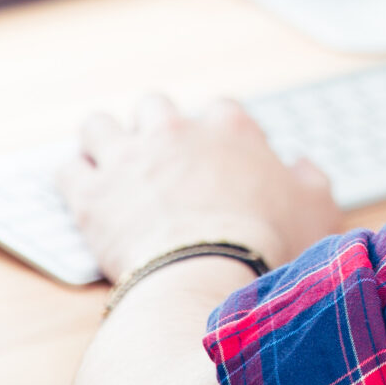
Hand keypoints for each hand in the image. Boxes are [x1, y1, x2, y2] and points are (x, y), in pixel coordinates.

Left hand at [58, 96, 342, 284]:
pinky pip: (68, 169)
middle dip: (156, 129)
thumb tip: (300, 167)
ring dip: (105, 142)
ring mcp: (127, 158)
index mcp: (229, 128)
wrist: (209, 278)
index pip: (221, 111)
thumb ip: (310, 181)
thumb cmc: (267, 248)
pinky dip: (75, 179)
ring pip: (100, 126)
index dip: (219, 137)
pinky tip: (85, 194)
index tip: (221, 164)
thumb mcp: (317, 210)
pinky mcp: (91, 195)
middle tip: (163, 162)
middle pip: (155, 107)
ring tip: (112, 166)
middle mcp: (174, 131)